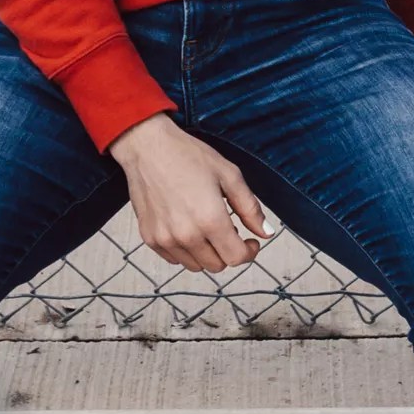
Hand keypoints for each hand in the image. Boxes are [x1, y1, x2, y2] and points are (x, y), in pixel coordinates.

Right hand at [106, 113, 271, 271]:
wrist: (147, 147)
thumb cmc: (187, 156)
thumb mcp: (229, 175)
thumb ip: (250, 208)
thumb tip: (266, 232)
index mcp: (210, 220)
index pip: (236, 258)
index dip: (249, 252)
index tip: (249, 241)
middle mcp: (187, 235)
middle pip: (217, 265)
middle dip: (228, 251)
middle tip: (227, 230)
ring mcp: (165, 239)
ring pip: (196, 266)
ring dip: (206, 253)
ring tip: (205, 228)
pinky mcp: (150, 238)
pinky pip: (175, 259)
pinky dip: (185, 250)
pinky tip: (186, 228)